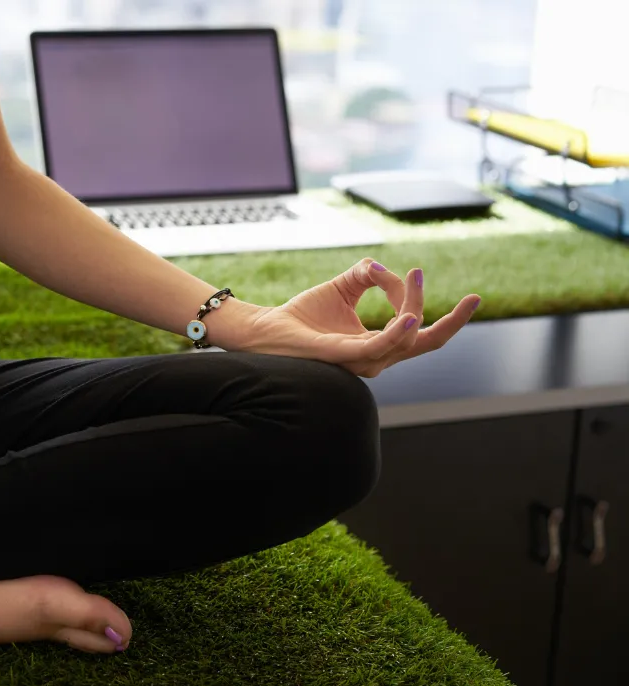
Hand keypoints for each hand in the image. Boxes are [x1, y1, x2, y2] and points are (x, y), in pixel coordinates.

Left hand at [237, 258, 480, 377]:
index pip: (422, 335)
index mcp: (379, 344)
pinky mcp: (344, 356)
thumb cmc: (304, 315)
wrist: (267, 328)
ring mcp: (362, 360)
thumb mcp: (344, 286)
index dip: (444, 316)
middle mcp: (375, 357)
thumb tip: (385, 269)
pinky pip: (380, 348)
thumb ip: (369, 274)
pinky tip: (410, 316)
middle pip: (427, 345)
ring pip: (406, 340)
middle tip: (474, 299)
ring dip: (416, 307)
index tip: (442, 282)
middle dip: (455, 324)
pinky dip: (399, 333)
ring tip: (415, 277)